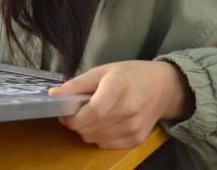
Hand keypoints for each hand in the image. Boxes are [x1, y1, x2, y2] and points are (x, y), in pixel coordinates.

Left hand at [49, 60, 192, 148]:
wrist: (163, 87)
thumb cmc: (130, 75)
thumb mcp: (103, 71)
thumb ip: (77, 84)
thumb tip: (53, 96)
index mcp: (118, 88)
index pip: (91, 113)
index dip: (73, 117)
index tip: (64, 113)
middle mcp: (128, 110)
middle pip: (90, 128)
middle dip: (76, 123)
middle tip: (78, 111)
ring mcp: (134, 127)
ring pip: (95, 138)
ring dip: (87, 130)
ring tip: (93, 115)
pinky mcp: (137, 140)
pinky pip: (106, 145)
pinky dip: (99, 136)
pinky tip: (105, 123)